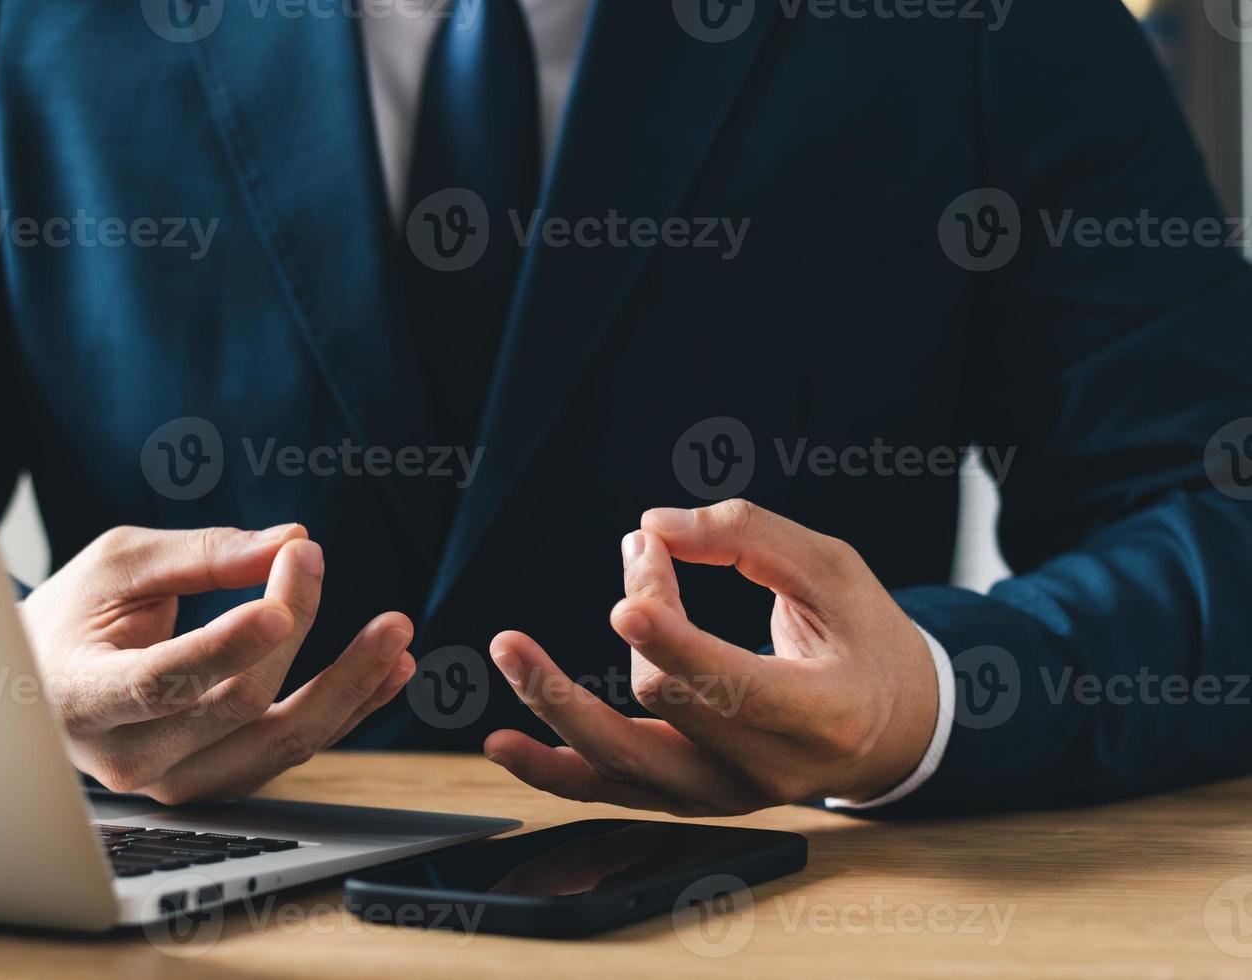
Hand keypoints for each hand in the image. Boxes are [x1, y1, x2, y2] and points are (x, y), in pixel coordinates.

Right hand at [19, 524, 415, 802]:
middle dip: (297, 630)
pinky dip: (348, 708)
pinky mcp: (219, 782)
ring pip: (280, 743)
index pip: (164, 682)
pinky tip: (389, 671)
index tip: (279, 605)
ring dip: (349, 687)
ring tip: (396, 635)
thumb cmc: (76, 615)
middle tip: (316, 559)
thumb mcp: (119, 565)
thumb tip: (291, 541)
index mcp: (86, 698)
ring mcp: (178, 781)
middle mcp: (131, 757)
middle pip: (238, 707)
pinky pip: (294, 749)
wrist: (43, 687)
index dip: (227, 647)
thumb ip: (203, 554)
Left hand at [483, 500, 938, 814]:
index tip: (629, 597)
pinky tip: (504, 742)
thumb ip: (751, 537)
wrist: (893, 729)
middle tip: (638, 550)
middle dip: (639, 619)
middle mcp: (769, 769)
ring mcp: (725, 795)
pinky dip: (553, 768)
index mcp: (822, 714)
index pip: (730, 687)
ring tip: (506, 650)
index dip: (672, 642)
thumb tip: (654, 525)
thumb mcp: (836, 570)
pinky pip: (611, 791)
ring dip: (555, 704)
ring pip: (620, 764)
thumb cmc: (867, 639)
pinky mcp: (691, 799)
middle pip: (664, 707)